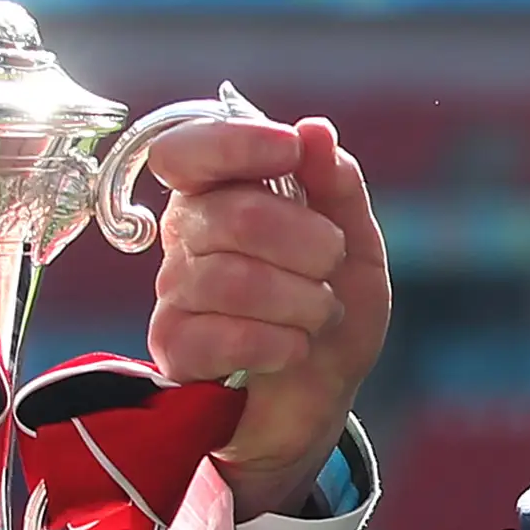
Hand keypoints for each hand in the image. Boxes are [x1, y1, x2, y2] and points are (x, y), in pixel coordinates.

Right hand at [141, 114, 391, 521]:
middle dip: (309, 243)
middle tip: (329, 267)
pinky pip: (222, 336)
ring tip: (318, 315)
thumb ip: (337, 187)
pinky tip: (293, 349)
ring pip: (234, 280)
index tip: (289, 152)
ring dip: (303, 302)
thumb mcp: (354, 245)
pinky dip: (280, 343)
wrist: (319, 399)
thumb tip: (314, 130)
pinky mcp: (175, 351)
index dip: (236, 144)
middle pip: (234, 215)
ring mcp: (175, 295)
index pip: (186, 150)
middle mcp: (186, 237)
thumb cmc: (328, 309)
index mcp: (221, 194)